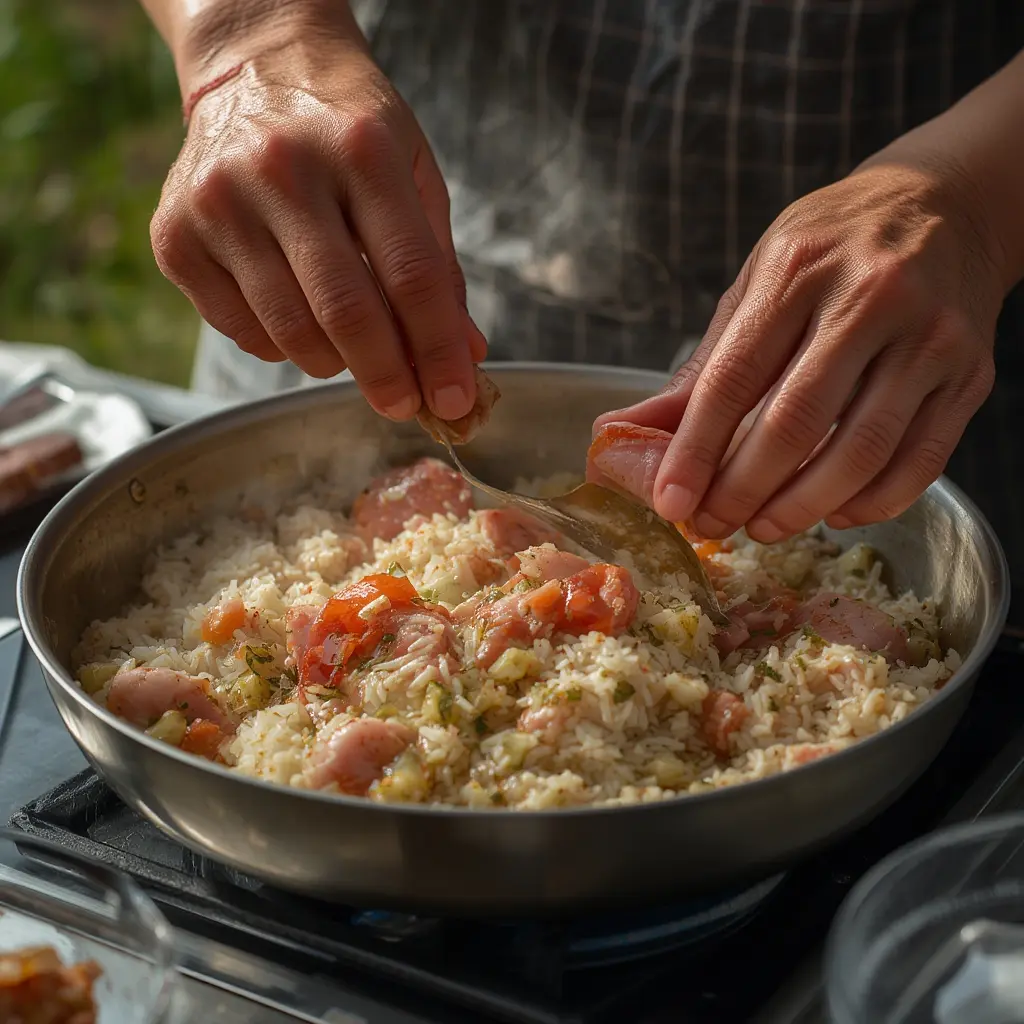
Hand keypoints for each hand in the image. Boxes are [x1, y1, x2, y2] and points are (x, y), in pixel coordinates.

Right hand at [150, 14, 484, 421]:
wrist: (255, 68)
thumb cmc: (348, 131)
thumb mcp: (413, 175)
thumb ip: (440, 266)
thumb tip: (465, 354)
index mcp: (362, 150)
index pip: (413, 276)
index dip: (438, 350)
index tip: (455, 398)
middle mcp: (283, 170)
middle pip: (346, 312)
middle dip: (385, 376)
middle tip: (403, 404)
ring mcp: (219, 203)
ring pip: (290, 332)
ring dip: (333, 364)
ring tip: (350, 351)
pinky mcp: (175, 235)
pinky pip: (242, 330)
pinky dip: (280, 346)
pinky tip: (297, 317)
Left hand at [595, 157, 1005, 540]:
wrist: (947, 204)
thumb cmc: (834, 248)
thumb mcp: (758, 282)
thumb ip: (703, 364)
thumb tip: (626, 429)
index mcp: (798, 270)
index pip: (734, 379)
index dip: (696, 451)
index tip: (672, 502)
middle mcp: (869, 299)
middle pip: (795, 423)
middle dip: (744, 490)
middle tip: (714, 524)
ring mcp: (929, 338)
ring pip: (861, 450)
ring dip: (803, 507)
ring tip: (764, 527)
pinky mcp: (970, 374)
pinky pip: (922, 460)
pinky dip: (873, 502)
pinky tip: (834, 513)